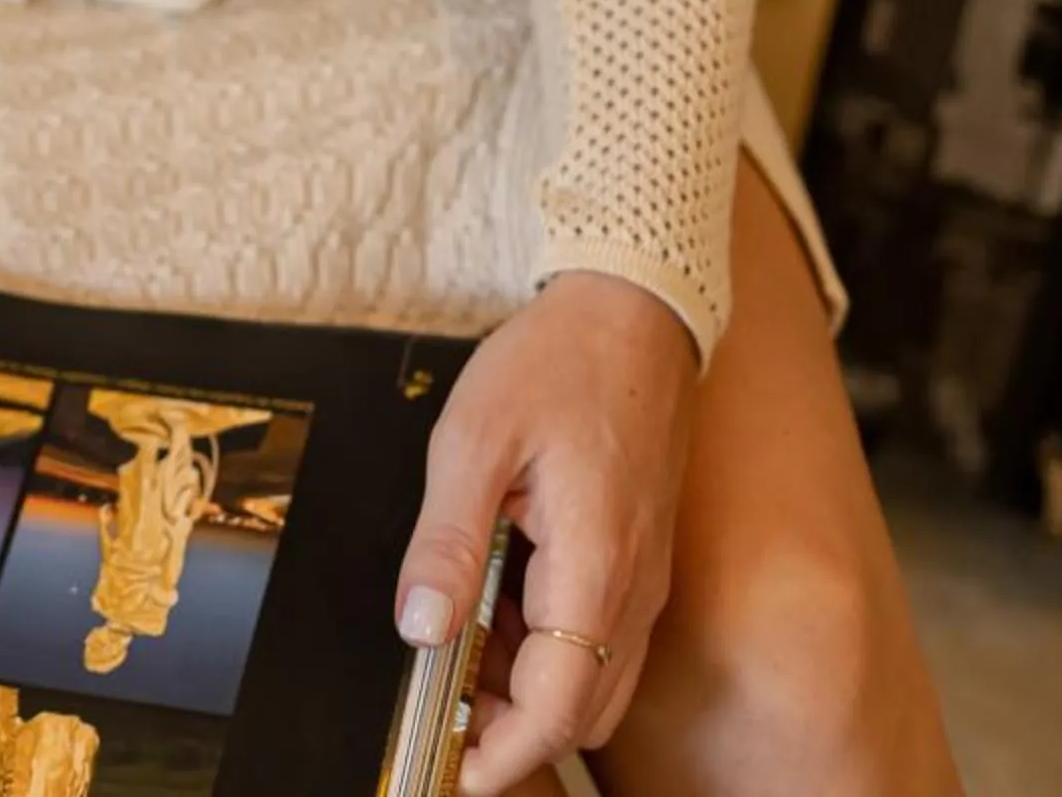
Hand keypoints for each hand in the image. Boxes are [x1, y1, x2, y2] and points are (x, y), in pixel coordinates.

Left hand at [395, 271, 700, 792]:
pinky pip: (596, 636)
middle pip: (579, 709)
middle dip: (509, 728)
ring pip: (591, 678)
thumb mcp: (474, 440)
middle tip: (436, 706)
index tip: (454, 771)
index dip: (505, 753)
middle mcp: (633, 587)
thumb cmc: (559, 362)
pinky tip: (490, 602)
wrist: (635, 311)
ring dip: (525, 685)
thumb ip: (444, 541)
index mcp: (595, 566)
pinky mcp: (638, 560)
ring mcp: (642, 576)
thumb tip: (419, 627)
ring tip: (453, 643)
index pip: (559, 705)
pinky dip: (544, 645)